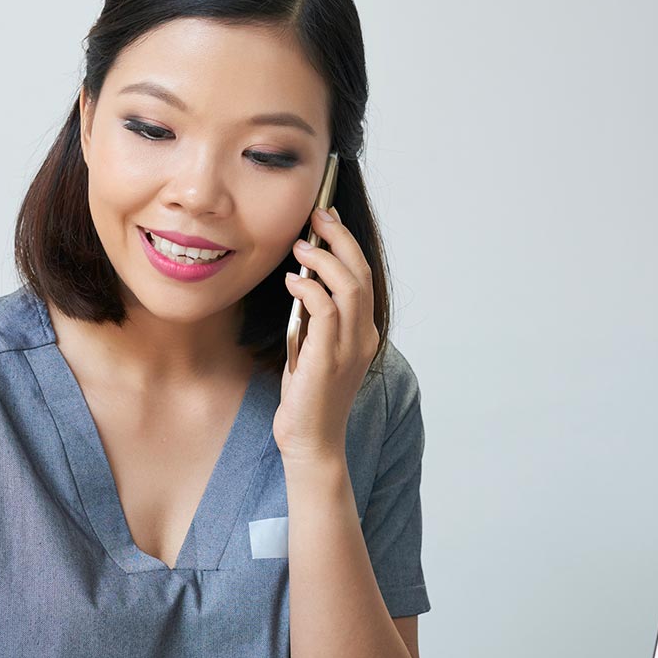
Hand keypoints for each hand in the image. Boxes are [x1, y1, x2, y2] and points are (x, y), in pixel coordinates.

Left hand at [275, 206, 379, 466]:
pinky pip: (326, 309)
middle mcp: (364, 336)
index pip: (363, 277)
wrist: (311, 442)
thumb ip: (314, 320)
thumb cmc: (308, 399)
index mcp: (364, 333)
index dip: (347, 245)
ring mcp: (350, 347)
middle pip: (361, 273)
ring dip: (324, 259)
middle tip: (317, 215)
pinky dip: (310, 288)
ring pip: (349, 286)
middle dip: (340, 238)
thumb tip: (302, 282)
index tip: (327, 221)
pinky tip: (292, 282)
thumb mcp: (313, 350)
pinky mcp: (329, 357)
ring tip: (300, 246)